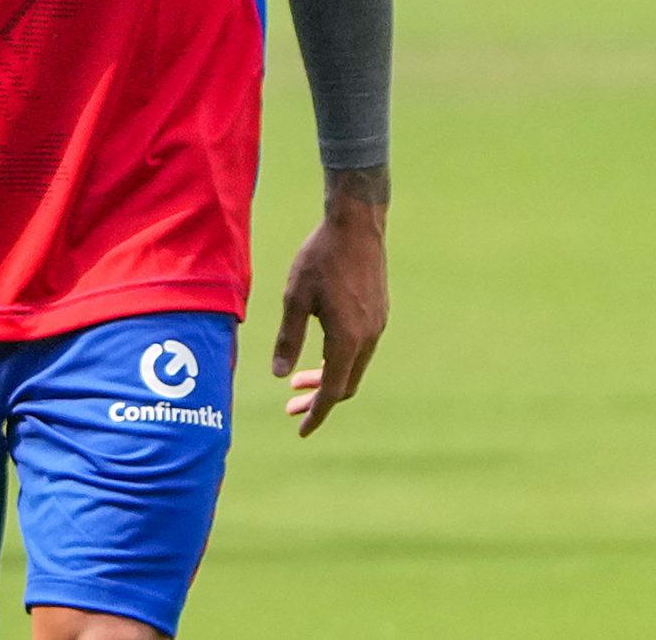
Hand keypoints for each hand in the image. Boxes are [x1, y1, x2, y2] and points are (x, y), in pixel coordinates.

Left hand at [272, 183, 388, 435]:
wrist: (356, 226)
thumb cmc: (320, 259)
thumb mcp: (294, 298)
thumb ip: (287, 339)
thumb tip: (278, 376)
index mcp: (348, 340)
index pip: (333, 391)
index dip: (316, 413)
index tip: (301, 430)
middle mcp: (368, 339)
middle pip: (346, 385)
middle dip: (318, 400)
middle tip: (289, 407)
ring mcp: (377, 326)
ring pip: (353, 368)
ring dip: (327, 379)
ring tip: (295, 381)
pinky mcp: (378, 314)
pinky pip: (359, 351)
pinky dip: (338, 361)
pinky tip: (317, 354)